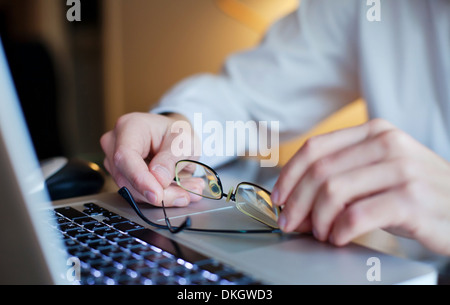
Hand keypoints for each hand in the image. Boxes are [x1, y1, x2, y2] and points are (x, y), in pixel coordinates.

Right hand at [100, 112, 200, 206]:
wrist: (176, 139)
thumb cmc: (178, 134)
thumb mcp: (184, 140)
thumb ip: (171, 158)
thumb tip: (159, 180)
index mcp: (130, 126)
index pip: (125, 156)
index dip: (140, 179)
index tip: (157, 195)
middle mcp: (116, 144)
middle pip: (127, 178)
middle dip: (158, 193)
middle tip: (184, 196)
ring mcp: (116, 162)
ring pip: (133, 191)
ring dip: (163, 197)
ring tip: (188, 192)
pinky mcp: (123, 178)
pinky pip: (139, 195)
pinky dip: (161, 198)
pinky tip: (179, 192)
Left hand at [271, 119, 449, 255]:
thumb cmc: (416, 194)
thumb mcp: (378, 174)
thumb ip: (340, 178)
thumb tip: (294, 202)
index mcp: (374, 132)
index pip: (315, 147)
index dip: (289, 174)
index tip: (279, 197)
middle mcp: (387, 144)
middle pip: (319, 170)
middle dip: (297, 202)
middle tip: (290, 222)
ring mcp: (402, 169)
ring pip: (333, 191)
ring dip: (317, 219)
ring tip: (320, 233)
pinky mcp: (411, 199)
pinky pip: (357, 215)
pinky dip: (339, 230)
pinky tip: (339, 237)